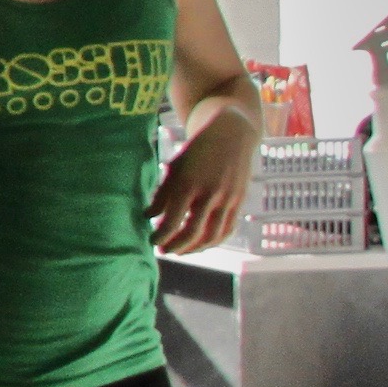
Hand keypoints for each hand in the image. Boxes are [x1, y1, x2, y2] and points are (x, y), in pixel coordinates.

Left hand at [150, 108, 253, 253]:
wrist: (230, 135)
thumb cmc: (196, 152)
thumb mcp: (174, 168)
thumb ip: (162, 195)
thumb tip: (148, 217)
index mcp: (188, 184)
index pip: (172, 221)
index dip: (161, 237)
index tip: (152, 242)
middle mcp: (209, 193)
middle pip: (192, 233)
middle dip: (176, 246)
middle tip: (164, 251)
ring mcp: (228, 199)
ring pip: (212, 236)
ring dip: (195, 248)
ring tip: (181, 250)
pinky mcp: (240, 201)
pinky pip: (227, 229)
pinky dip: (214, 241)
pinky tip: (201, 244)